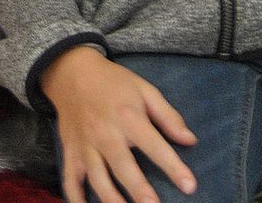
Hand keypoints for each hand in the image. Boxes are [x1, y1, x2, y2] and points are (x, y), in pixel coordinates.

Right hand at [40, 45, 197, 202]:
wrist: (71, 72)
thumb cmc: (113, 83)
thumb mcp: (144, 90)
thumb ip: (168, 116)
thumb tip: (191, 140)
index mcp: (127, 117)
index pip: (154, 145)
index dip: (173, 166)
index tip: (190, 186)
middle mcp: (104, 133)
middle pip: (122, 166)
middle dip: (138, 189)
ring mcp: (85, 145)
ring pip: (97, 177)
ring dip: (111, 199)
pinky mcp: (70, 151)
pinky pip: (70, 179)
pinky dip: (75, 198)